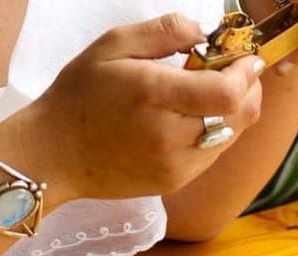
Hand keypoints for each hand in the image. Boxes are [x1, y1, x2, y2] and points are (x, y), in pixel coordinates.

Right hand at [0, 14, 266, 200]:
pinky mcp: (171, 182)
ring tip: (206, 94)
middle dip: (246, 88)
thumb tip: (205, 33)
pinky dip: (213, 133)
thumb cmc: (77, 96)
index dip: (246, 71)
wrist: (50, 155)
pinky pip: (211, 155)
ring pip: (231, 136)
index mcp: (153, 95)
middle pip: (239, 114)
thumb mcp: (111, 46)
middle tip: (230, 71)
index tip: (242, 55)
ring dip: (231, 112)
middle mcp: (169, 137)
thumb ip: (164, 30)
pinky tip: (189, 120)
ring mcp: (173, 166)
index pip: (229, 91)